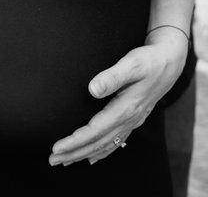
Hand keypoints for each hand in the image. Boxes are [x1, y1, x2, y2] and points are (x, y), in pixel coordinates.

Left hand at [48, 26, 187, 166]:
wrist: (169, 62)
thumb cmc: (148, 61)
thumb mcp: (132, 64)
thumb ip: (112, 77)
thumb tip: (92, 89)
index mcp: (126, 108)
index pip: (95, 131)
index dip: (75, 141)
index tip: (57, 147)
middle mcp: (129, 119)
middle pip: (98, 142)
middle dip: (74, 153)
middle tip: (52, 160)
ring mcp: (132, 121)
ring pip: (106, 144)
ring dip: (84, 154)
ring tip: (66, 162)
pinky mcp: (133, 118)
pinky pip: (116, 141)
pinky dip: (102, 152)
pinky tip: (93, 157)